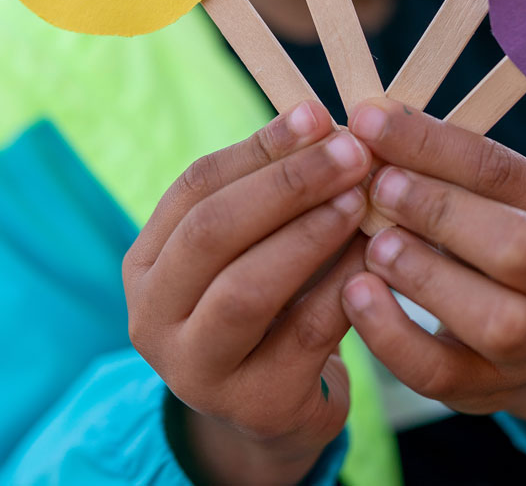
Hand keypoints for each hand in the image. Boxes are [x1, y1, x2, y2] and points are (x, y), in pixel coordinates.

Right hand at [123, 101, 373, 484]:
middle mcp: (153, 318)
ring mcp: (197, 368)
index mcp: (146, 264)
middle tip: (351, 152)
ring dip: (311, 234)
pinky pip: (305, 333)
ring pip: (248, 289)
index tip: (318, 113)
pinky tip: (378, 254)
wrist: (272, 411)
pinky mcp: (254, 404)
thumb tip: (322, 119)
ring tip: (362, 198)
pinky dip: (344, 285)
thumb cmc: (269, 308)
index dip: (259, 147)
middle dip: (287, 185)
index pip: (195, 186)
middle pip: (212, 233)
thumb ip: (272, 192)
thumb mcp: (251, 248)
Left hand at [341, 100, 525, 427]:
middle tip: (378, 185)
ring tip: (374, 244)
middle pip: (520, 246)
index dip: (432, 143)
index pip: (504, 171)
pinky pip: (440, 371)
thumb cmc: (484, 246)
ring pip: (495, 319)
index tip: (368, 119)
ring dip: (426, 275)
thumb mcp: (483, 202)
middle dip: (441, 210)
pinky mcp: (484, 388)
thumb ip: (440, 169)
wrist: (525, 343)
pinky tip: (355, 294)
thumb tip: (367, 121)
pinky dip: (392, 333)